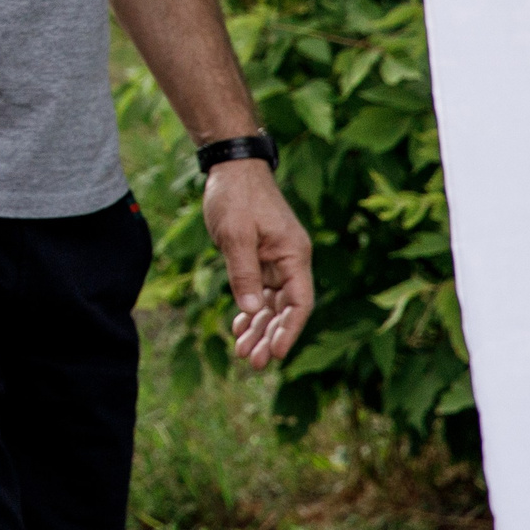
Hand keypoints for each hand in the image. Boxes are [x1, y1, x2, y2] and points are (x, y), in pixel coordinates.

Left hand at [203, 158, 313, 368]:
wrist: (231, 167)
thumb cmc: (236, 195)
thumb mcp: (236, 234)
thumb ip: (243, 272)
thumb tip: (252, 310)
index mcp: (293, 254)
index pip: (299, 302)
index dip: (289, 330)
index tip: (276, 354)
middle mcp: (290, 260)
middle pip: (285, 308)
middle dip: (270, 336)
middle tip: (251, 362)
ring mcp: (275, 259)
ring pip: (271, 302)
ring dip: (258, 327)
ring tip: (242, 352)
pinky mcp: (260, 256)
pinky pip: (259, 290)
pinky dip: (250, 308)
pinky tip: (239, 327)